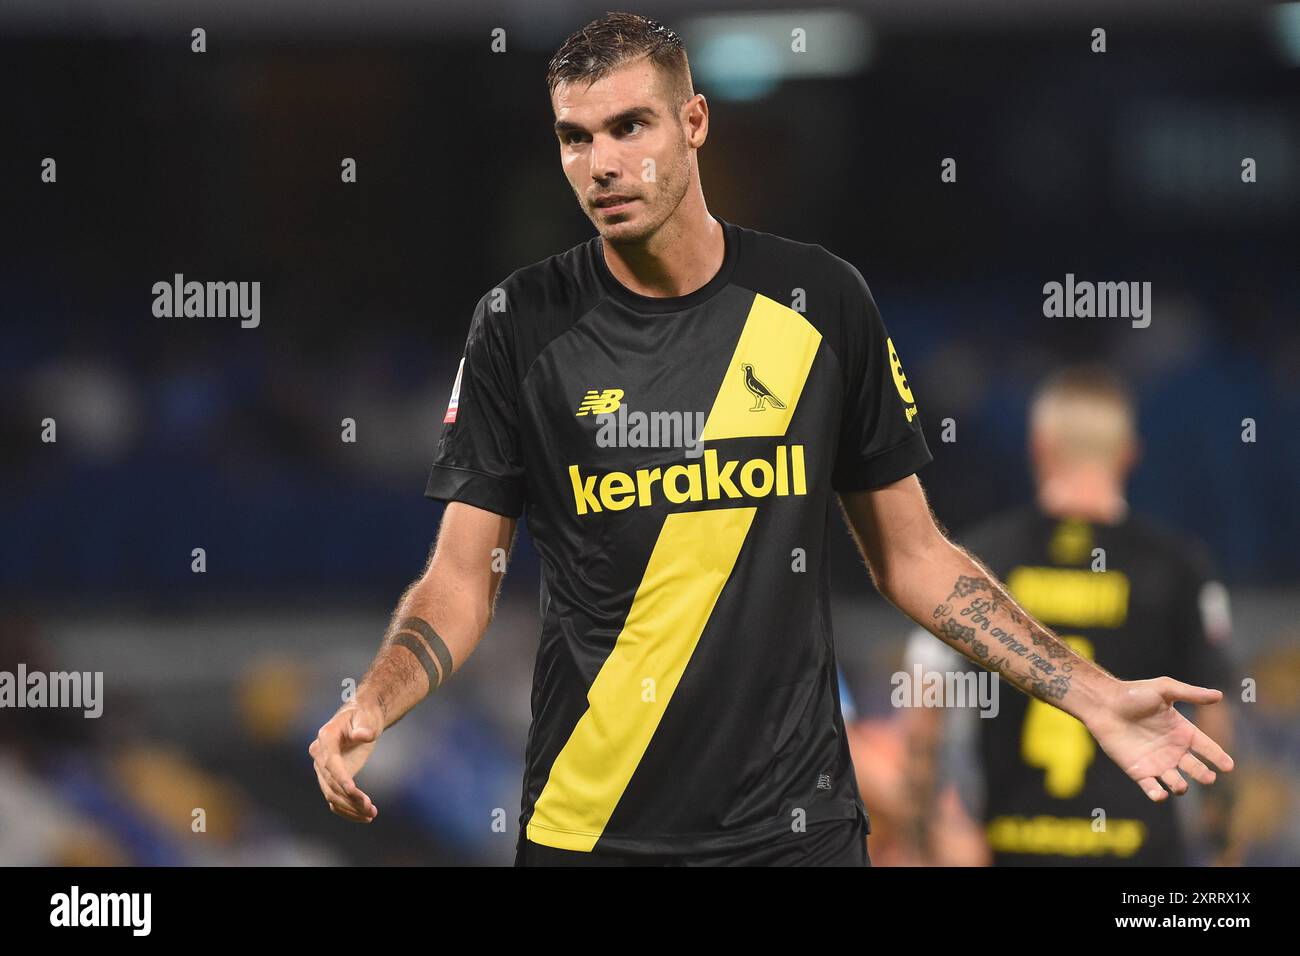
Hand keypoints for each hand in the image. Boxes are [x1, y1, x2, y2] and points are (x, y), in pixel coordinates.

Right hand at [309, 702, 383, 821]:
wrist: (361, 717)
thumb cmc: (364, 715)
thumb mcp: (367, 717)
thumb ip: (364, 727)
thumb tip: (363, 735)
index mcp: (326, 737)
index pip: (330, 761)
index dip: (341, 776)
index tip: (353, 790)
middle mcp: (320, 754)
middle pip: (330, 782)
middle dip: (350, 798)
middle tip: (370, 808)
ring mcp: (323, 768)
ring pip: (331, 794)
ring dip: (350, 808)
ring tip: (371, 814)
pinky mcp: (330, 778)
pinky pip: (334, 798)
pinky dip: (347, 810)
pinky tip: (364, 817)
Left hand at [1085, 677, 1233, 802]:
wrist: (1103, 703)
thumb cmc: (1133, 694)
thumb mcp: (1164, 689)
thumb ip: (1190, 694)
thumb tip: (1219, 695)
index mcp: (1182, 731)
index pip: (1206, 747)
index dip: (1218, 757)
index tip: (1229, 766)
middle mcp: (1173, 750)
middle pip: (1195, 769)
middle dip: (1203, 775)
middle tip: (1208, 777)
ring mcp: (1156, 762)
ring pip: (1176, 782)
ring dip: (1180, 786)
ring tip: (1180, 784)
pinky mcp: (1138, 771)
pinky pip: (1151, 788)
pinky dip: (1157, 794)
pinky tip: (1160, 794)